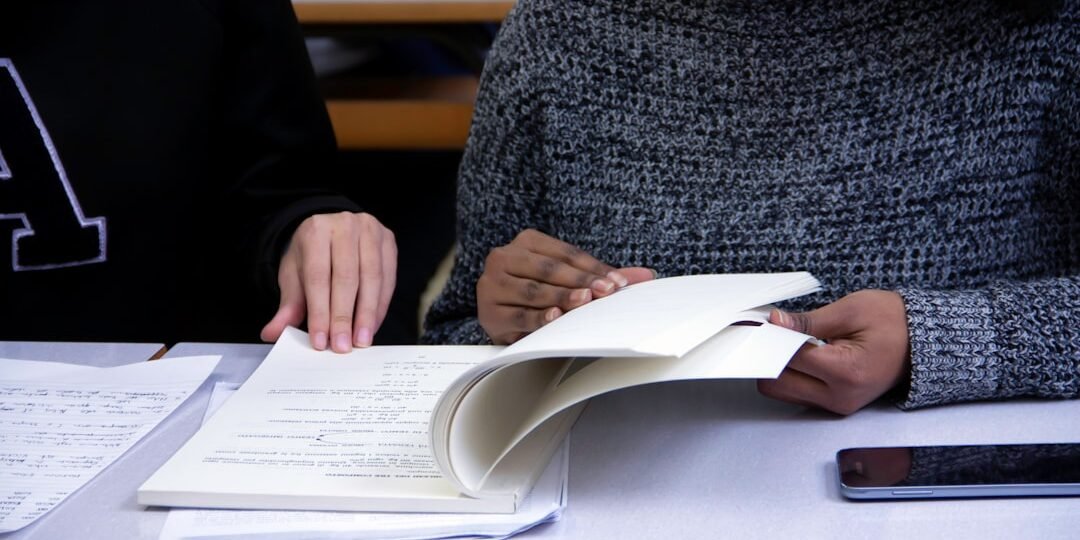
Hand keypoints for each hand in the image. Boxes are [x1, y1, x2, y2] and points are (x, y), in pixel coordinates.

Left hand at [260, 212, 396, 352]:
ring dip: (366, 314)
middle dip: (343, 316)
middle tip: (342, 346)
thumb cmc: (312, 257)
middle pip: (346, 277)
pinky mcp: (389, 242)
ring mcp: (371, 231)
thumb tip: (271, 333)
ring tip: (361, 341)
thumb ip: (288, 306)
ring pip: (371, 278)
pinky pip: (388, 279)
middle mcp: (345, 225)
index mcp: (316, 230)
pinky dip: (380, 306)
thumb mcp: (294, 277)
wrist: (332, 233)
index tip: (321, 341)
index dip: (320, 312)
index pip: (318, 276)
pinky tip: (372, 325)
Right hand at [477, 229, 654, 343]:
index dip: (593, 267)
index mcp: (526, 241)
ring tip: (584, 301)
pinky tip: (555, 317)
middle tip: (606, 291)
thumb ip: (602, 276)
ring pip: (533, 291)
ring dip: (561, 297)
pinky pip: (518, 315)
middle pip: (549, 269)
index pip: (564, 253)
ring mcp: (492, 285)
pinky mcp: (489, 312)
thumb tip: (646, 276)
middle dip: (581, 281)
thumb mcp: (568, 279)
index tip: (618, 282)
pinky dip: (538, 317)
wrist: (500, 314)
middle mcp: (504, 257)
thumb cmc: (539, 293)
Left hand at [757, 290, 910, 414]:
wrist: (923, 341)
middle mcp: (840, 396)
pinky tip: (799, 353)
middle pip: (776, 384)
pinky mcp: (835, 405)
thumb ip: (808, 320)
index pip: (788, 359)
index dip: (770, 338)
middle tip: (772, 332)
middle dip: (769, 356)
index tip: (761, 323)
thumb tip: (776, 322)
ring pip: (783, 392)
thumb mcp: (852, 310)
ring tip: (789, 341)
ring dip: (778, 367)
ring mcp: (837, 405)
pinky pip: (797, 393)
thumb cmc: (895, 322)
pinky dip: (791, 374)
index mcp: (846, 372)